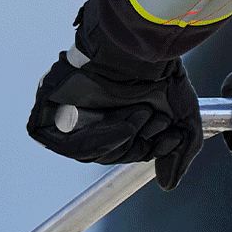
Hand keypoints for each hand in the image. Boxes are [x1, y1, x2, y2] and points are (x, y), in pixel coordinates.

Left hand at [27, 25, 202, 191]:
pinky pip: (59, 141)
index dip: (145, 148)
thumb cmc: (162, 74)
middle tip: (151, 119)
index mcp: (117, 115)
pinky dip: (91, 140)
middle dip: (133, 142)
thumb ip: (179, 154)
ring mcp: (67, 113)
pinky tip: (118, 125)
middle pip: (104, 153)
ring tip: (138, 114)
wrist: (140, 48)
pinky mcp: (47, 110)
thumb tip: (168, 183)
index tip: (165, 136)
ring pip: (83, 150)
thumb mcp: (184, 119)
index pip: (123, 150)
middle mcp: (92, 114)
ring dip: (117, 140)